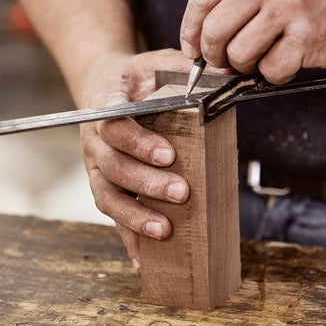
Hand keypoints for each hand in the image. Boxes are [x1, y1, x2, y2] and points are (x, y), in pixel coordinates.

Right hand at [78, 49, 223, 274]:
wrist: (106, 85)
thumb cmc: (137, 78)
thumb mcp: (159, 63)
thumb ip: (186, 69)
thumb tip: (230, 73)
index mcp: (105, 107)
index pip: (114, 127)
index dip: (139, 143)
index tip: (170, 155)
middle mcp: (94, 141)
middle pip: (113, 167)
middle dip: (147, 183)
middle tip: (182, 193)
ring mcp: (96, 167)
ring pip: (107, 196)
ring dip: (134, 217)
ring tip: (165, 231)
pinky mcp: (104, 186)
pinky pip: (112, 215)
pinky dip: (127, 239)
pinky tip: (144, 263)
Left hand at [180, 0, 325, 83]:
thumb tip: (201, 37)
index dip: (190, 29)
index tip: (192, 46)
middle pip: (215, 30)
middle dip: (214, 55)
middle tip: (224, 60)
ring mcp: (289, 7)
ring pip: (239, 54)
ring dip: (245, 66)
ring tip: (260, 58)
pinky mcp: (307, 36)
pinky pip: (270, 69)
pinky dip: (274, 73)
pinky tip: (286, 60)